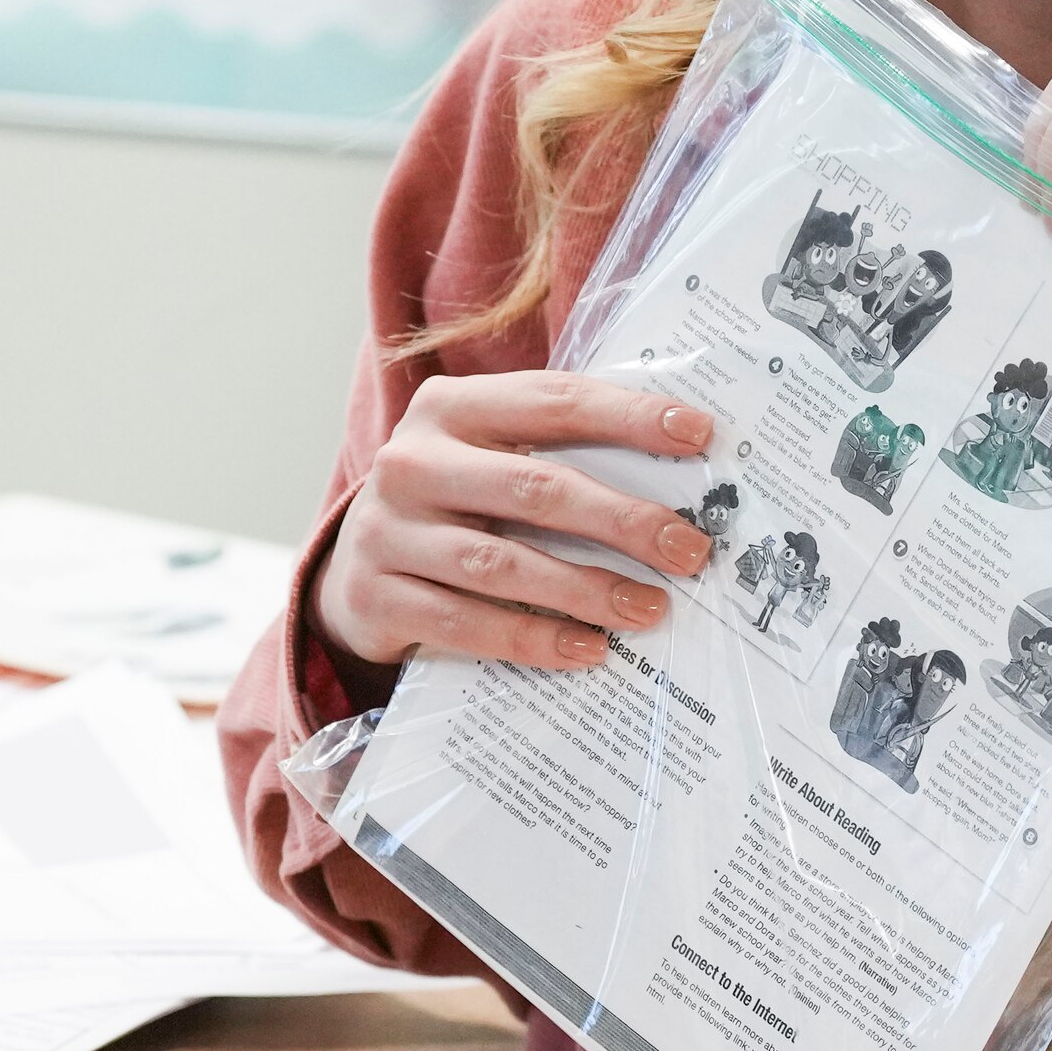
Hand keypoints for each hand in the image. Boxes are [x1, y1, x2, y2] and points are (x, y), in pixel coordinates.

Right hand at [317, 370, 717, 678]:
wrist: (352, 571)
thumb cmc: (452, 505)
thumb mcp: (487, 458)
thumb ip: (556, 450)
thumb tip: (677, 468)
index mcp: (448, 408)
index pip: (552, 401)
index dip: (628, 416)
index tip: (699, 435)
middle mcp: (409, 461)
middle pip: (535, 487)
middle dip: (623, 520)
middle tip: (688, 550)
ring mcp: (386, 531)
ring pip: (502, 563)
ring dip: (586, 588)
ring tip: (649, 608)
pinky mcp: (375, 598)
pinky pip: (468, 623)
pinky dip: (534, 638)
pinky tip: (587, 648)